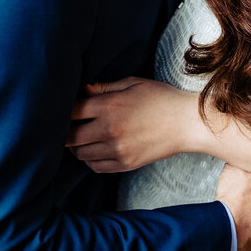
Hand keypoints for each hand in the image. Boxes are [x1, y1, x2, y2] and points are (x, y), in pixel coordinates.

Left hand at [66, 77, 195, 171]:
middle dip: (65, 132)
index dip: (64, 110)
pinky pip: (95, 167)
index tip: (65, 109)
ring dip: (77, 146)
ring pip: (80, 154)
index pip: (71, 111)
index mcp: (109, 106)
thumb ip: (105, 87)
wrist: (186, 123)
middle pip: (69, 137)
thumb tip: (83, 90)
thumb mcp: (133, 83)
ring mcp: (117, 150)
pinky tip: (95, 149)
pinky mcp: (125, 164)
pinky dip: (90, 159)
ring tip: (82, 137)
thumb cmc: (160, 98)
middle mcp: (109, 130)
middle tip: (68, 127)